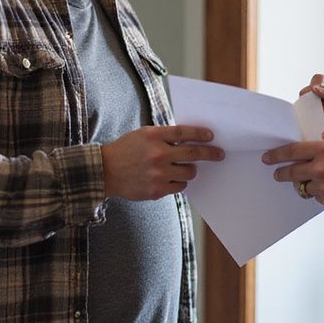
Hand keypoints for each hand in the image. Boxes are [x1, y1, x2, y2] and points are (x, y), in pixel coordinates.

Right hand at [101, 125, 222, 200]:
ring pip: (189, 173)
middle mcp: (157, 154)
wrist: (104, 172)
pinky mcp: (157, 190)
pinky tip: (170, 178)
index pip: (184, 133)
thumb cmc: (126, 150)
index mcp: (154, 136)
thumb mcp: (143, 135)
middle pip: (193, 154)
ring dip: (190, 170)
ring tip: (181, 168)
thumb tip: (192, 139)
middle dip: (210, 154)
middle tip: (219, 154)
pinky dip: (179, 182)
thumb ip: (165, 136)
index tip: (211, 136)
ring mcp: (158, 174)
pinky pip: (180, 187)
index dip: (200, 134)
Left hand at [262, 131, 323, 213]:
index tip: (268, 158)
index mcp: (323, 150)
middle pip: (291, 173)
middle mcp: (320, 169)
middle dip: (282, 173)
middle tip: (278, 173)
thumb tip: (318, 140)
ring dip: (306, 184)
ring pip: (304, 188)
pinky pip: (320, 199)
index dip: (276, 155)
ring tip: (316, 181)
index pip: (291, 151)